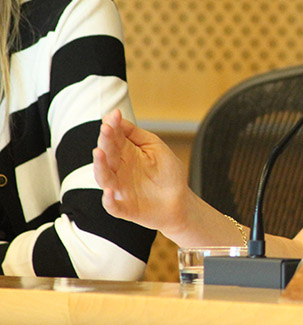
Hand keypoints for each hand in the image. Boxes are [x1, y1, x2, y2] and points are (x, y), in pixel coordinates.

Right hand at [92, 109, 189, 234]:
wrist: (180, 200)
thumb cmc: (167, 172)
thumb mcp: (155, 147)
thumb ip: (136, 134)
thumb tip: (117, 117)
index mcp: (125, 154)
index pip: (115, 139)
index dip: (113, 127)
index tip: (113, 115)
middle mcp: (118, 171)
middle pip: (108, 155)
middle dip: (106, 142)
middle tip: (106, 129)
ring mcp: (120, 189)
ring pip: (104, 178)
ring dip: (100, 166)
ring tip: (99, 152)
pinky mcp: (125, 209)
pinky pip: (112, 206)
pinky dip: (108, 200)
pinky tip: (109, 191)